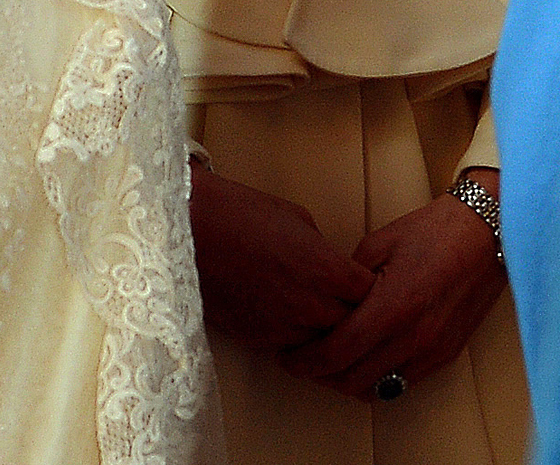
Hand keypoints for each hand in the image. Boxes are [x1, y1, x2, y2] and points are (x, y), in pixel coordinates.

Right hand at [189, 166, 376, 352]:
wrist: (188, 230)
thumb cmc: (238, 212)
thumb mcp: (295, 217)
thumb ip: (323, 250)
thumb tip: (331, 266)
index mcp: (326, 270)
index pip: (371, 295)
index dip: (371, 288)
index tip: (367, 284)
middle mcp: (312, 306)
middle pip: (354, 327)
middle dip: (355, 315)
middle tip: (349, 303)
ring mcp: (286, 328)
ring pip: (325, 345)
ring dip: (326, 332)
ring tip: (318, 313)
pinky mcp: (260, 341)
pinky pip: (293, 347)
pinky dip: (297, 338)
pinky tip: (289, 317)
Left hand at [278, 174, 507, 396]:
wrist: (485, 236)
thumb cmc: (430, 232)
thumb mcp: (378, 243)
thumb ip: (349, 279)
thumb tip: (326, 301)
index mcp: (393, 308)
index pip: (339, 352)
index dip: (307, 361)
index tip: (287, 357)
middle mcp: (414, 339)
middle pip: (354, 380)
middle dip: (321, 376)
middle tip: (300, 362)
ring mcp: (433, 352)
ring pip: (379, 389)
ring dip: (348, 382)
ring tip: (327, 364)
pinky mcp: (446, 356)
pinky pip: (403, 383)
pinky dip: (376, 380)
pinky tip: (362, 361)